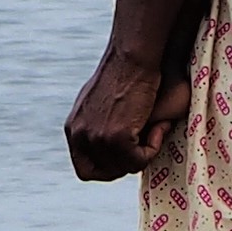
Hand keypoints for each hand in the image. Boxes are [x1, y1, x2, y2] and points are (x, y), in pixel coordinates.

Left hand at [64, 51, 184, 181]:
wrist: (133, 58)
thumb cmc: (124, 73)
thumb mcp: (99, 103)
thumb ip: (99, 124)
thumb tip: (107, 143)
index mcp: (73, 129)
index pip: (85, 169)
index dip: (108, 169)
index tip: (125, 159)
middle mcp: (79, 136)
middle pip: (102, 173)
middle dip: (126, 165)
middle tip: (144, 146)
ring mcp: (96, 138)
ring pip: (123, 168)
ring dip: (143, 154)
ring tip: (154, 130)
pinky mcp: (115, 137)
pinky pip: (137, 162)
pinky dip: (152, 149)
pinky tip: (158, 127)